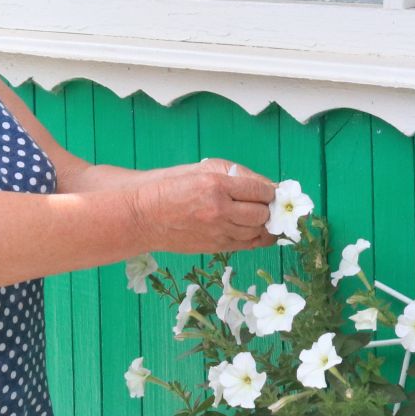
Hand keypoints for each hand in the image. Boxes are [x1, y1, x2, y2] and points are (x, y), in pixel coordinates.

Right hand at [129, 159, 275, 253]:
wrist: (144, 215)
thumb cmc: (172, 186)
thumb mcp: (203, 168)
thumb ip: (236, 174)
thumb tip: (267, 185)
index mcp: (216, 185)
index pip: (259, 190)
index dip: (270, 191)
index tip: (270, 191)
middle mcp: (219, 210)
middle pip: (262, 214)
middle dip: (268, 209)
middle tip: (268, 204)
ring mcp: (217, 232)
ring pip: (257, 233)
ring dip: (263, 225)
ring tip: (262, 218)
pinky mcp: (214, 247)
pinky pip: (246, 245)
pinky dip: (255, 238)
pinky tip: (256, 231)